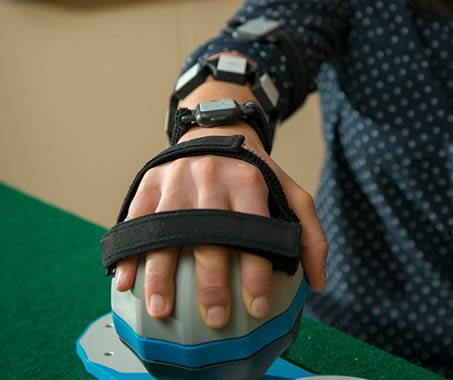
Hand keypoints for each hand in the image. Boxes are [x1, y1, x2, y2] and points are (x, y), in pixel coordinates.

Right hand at [113, 123, 327, 328]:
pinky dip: (130, 250)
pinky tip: (125, 281)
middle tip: (214, 319)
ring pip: (166, 231)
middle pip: (209, 237)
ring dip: (161, 274)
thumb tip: (318, 283)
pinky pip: (137, 220)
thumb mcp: (290, 192)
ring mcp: (177, 181)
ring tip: (162, 310)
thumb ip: (309, 234)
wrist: (215, 132)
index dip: (256, 273)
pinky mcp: (152, 182)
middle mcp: (211, 180)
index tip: (256, 307)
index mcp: (248, 182)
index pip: (253, 233)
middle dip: (211, 282)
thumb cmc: (254, 172)